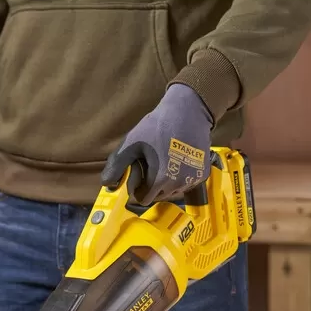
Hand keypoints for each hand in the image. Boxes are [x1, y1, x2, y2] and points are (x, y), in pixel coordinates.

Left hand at [101, 83, 212, 204]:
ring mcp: (193, 180)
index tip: (140, 173)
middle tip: (152, 164)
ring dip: (167, 183)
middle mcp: (178, 184)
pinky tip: (178, 161)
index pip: (143, 199)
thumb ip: (117, 165)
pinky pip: (187, 184)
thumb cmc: (157, 125)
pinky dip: (181, 178)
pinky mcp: (203, 174)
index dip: (138, 188)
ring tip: (165, 162)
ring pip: (173, 192)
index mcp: (160, 180)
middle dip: (152, 185)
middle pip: (158, 196)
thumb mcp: (132, 143)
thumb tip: (106, 184)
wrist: (188, 110)